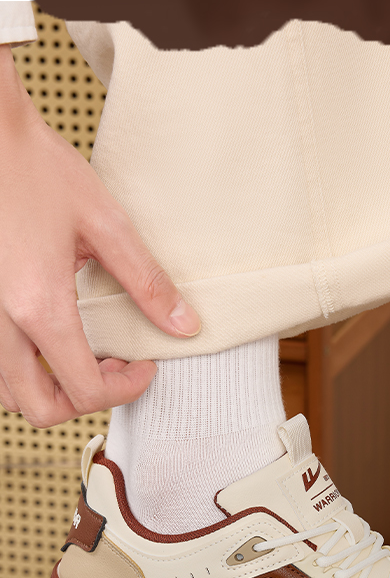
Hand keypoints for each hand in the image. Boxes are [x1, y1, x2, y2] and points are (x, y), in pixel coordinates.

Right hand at [0, 44, 200, 427]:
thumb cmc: (39, 169)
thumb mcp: (106, 224)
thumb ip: (147, 281)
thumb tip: (184, 325)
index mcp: (37, 305)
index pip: (85, 389)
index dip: (126, 389)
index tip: (147, 364)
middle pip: (39, 407)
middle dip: (84, 400)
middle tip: (116, 366)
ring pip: (8, 392)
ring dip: (51, 388)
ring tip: (86, 353)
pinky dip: (25, 368)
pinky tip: (54, 336)